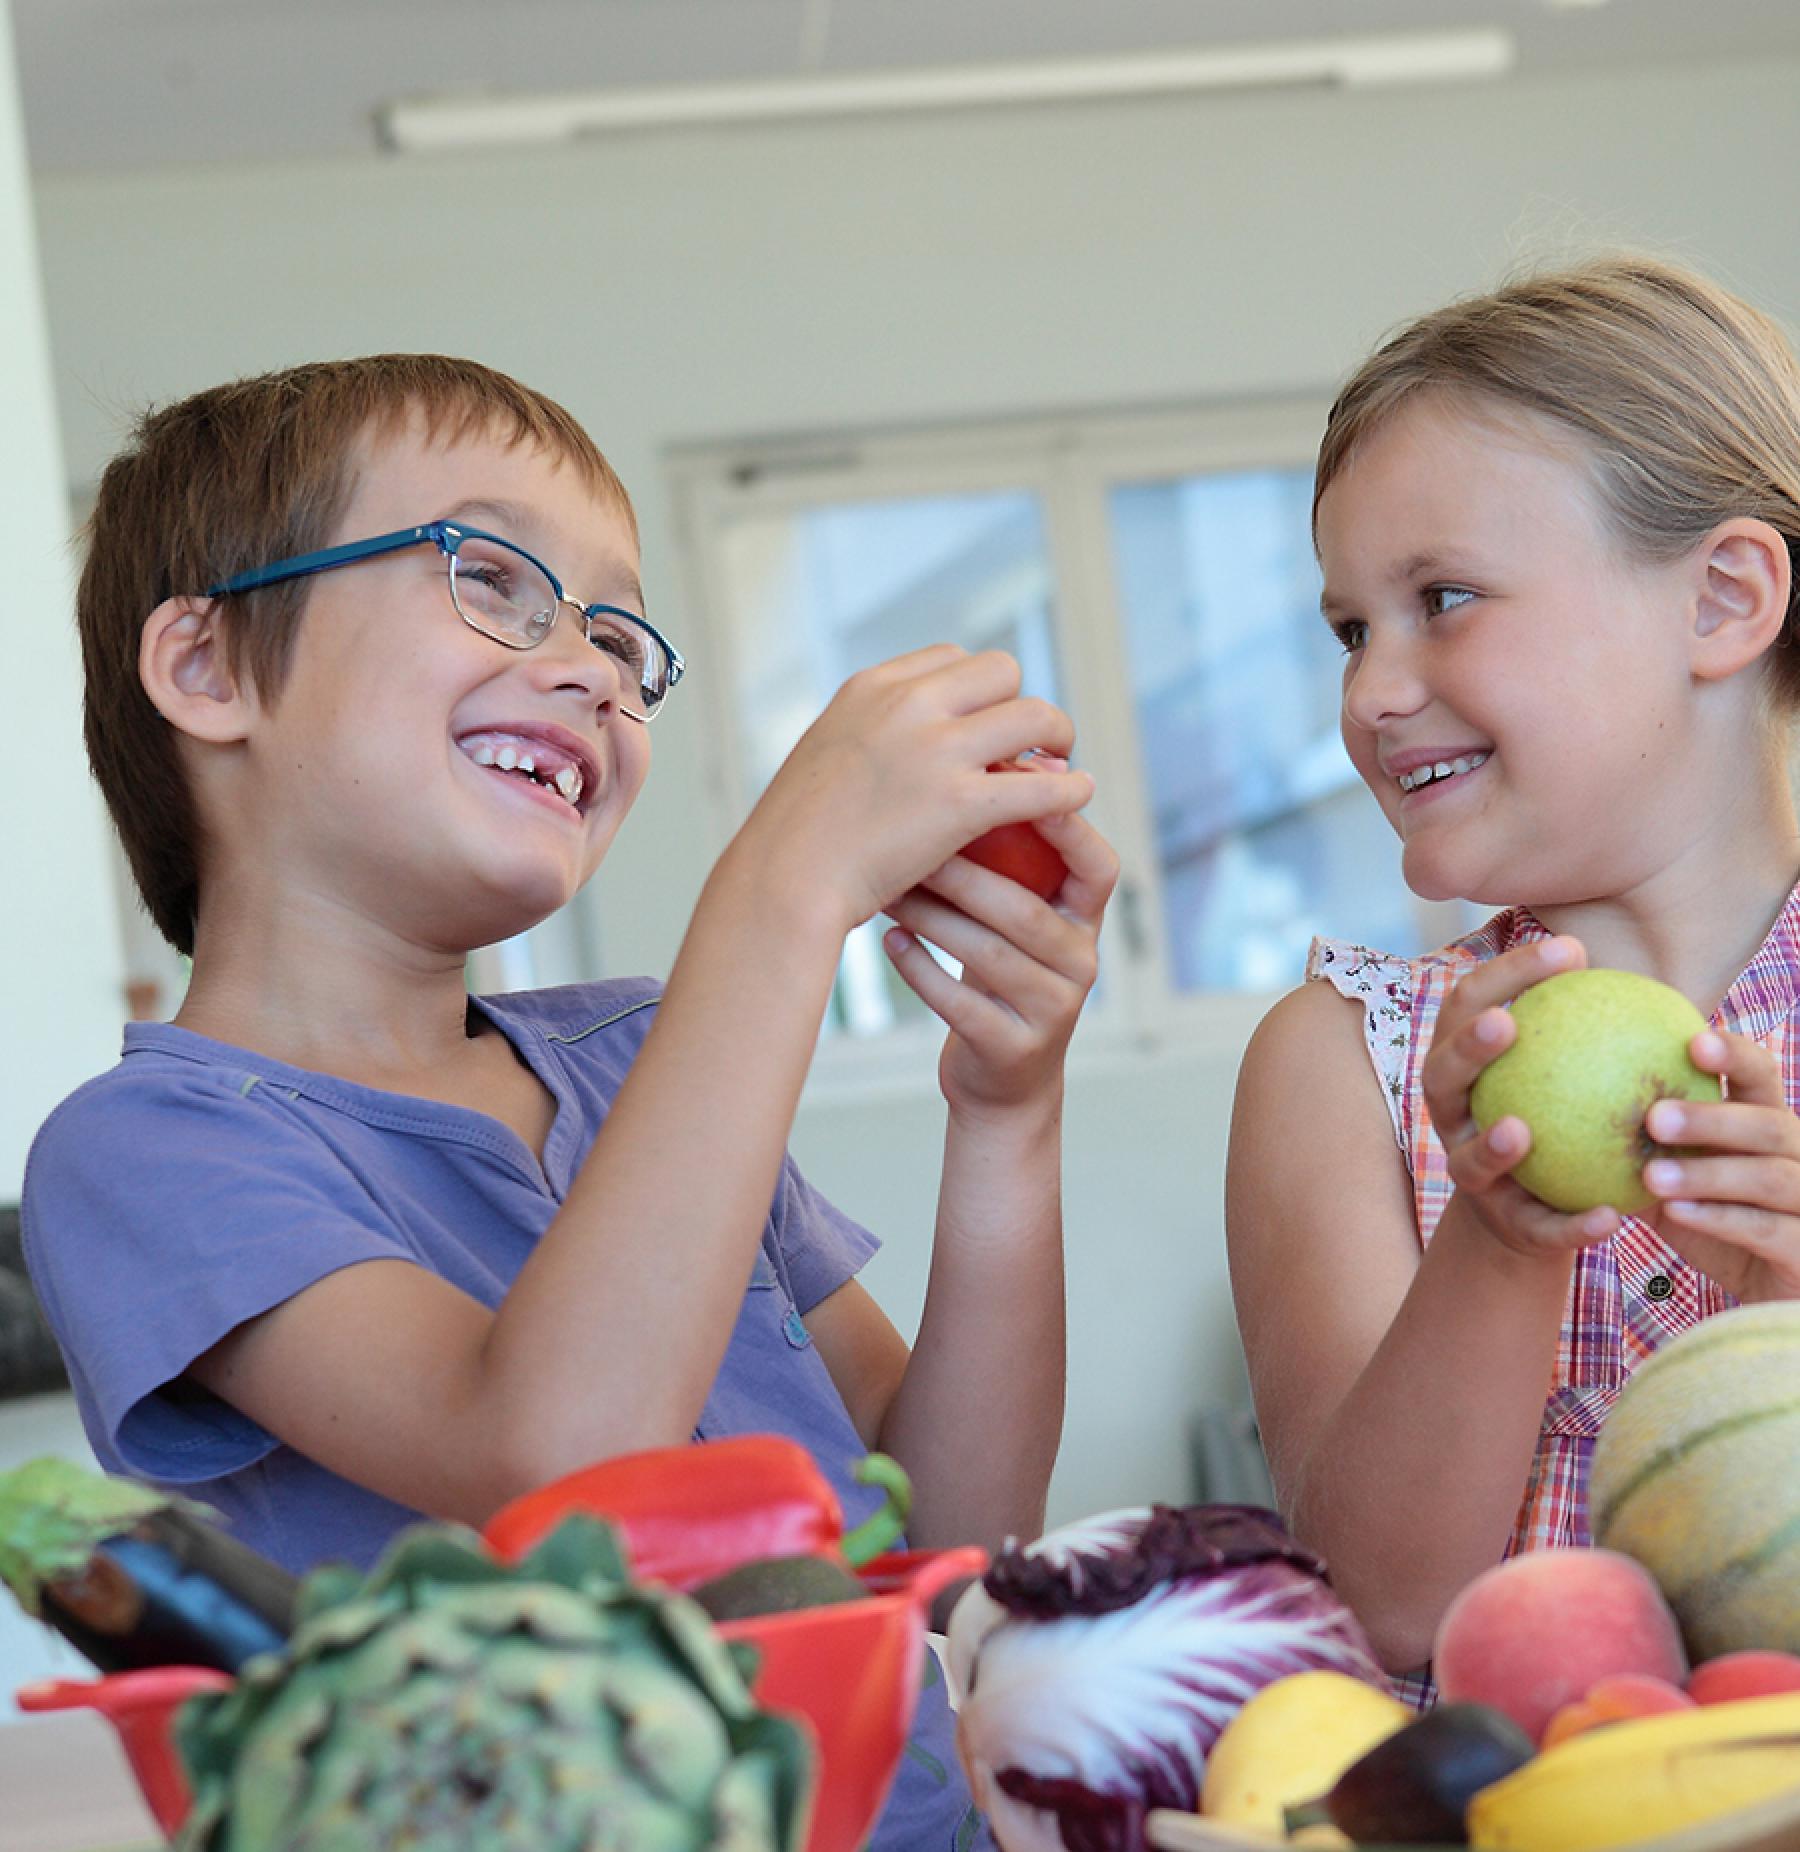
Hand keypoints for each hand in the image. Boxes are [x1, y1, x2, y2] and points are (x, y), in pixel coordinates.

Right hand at [736, 647, 1091, 934]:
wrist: (783, 879)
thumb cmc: (796, 836)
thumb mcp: (824, 756)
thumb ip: (868, 738)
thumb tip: (908, 748)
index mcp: (872, 688)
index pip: (950, 658)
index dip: (978, 691)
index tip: (985, 723)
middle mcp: (907, 704)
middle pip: (1001, 671)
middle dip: (1021, 704)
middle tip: (1032, 744)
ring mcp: (937, 750)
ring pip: (1035, 715)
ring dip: (1057, 738)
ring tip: (1062, 766)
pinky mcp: (961, 803)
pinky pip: (1041, 784)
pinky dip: (1069, 790)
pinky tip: (1078, 799)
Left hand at [880, 792, 1117, 1117]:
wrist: (1003, 1078)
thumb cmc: (1000, 972)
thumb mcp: (1019, 918)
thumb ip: (1012, 862)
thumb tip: (970, 769)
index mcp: (1086, 921)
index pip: (1097, 868)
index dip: (1067, 830)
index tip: (1021, 787)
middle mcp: (1080, 964)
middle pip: (1023, 911)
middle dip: (964, 874)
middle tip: (910, 842)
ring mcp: (1051, 1011)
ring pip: (988, 955)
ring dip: (932, 918)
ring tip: (890, 890)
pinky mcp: (1013, 1049)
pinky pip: (960, 1002)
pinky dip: (919, 969)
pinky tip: (891, 940)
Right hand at [1424, 934, 1624, 1259]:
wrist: (1533, 1211)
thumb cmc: (1557, 1118)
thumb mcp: (1562, 1072)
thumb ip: (1584, 1031)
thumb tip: (1640, 970)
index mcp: (1463, 1067)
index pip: (1468, 1005)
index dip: (1506, 973)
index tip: (1569, 950)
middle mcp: (1454, 1115)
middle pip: (1441, 1075)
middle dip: (1466, 1048)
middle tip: (1506, 1022)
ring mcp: (1472, 1172)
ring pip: (1468, 1159)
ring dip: (1491, 1144)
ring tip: (1521, 1130)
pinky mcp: (1507, 1225)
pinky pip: (1538, 1226)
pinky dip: (1571, 1225)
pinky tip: (1609, 1216)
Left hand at [1640, 1029, 1799, 1301]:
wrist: (1768, 1295)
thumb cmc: (1715, 1226)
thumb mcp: (1675, 1184)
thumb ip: (1640, 1148)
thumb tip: (1559, 1105)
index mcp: (1769, 1127)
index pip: (1761, 1076)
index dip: (1735, 1054)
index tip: (1692, 1040)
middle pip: (1769, 1124)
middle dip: (1712, 1118)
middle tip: (1654, 1117)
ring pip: (1769, 1176)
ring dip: (1707, 1173)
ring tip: (1650, 1175)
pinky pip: (1766, 1228)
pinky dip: (1719, 1218)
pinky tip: (1675, 1213)